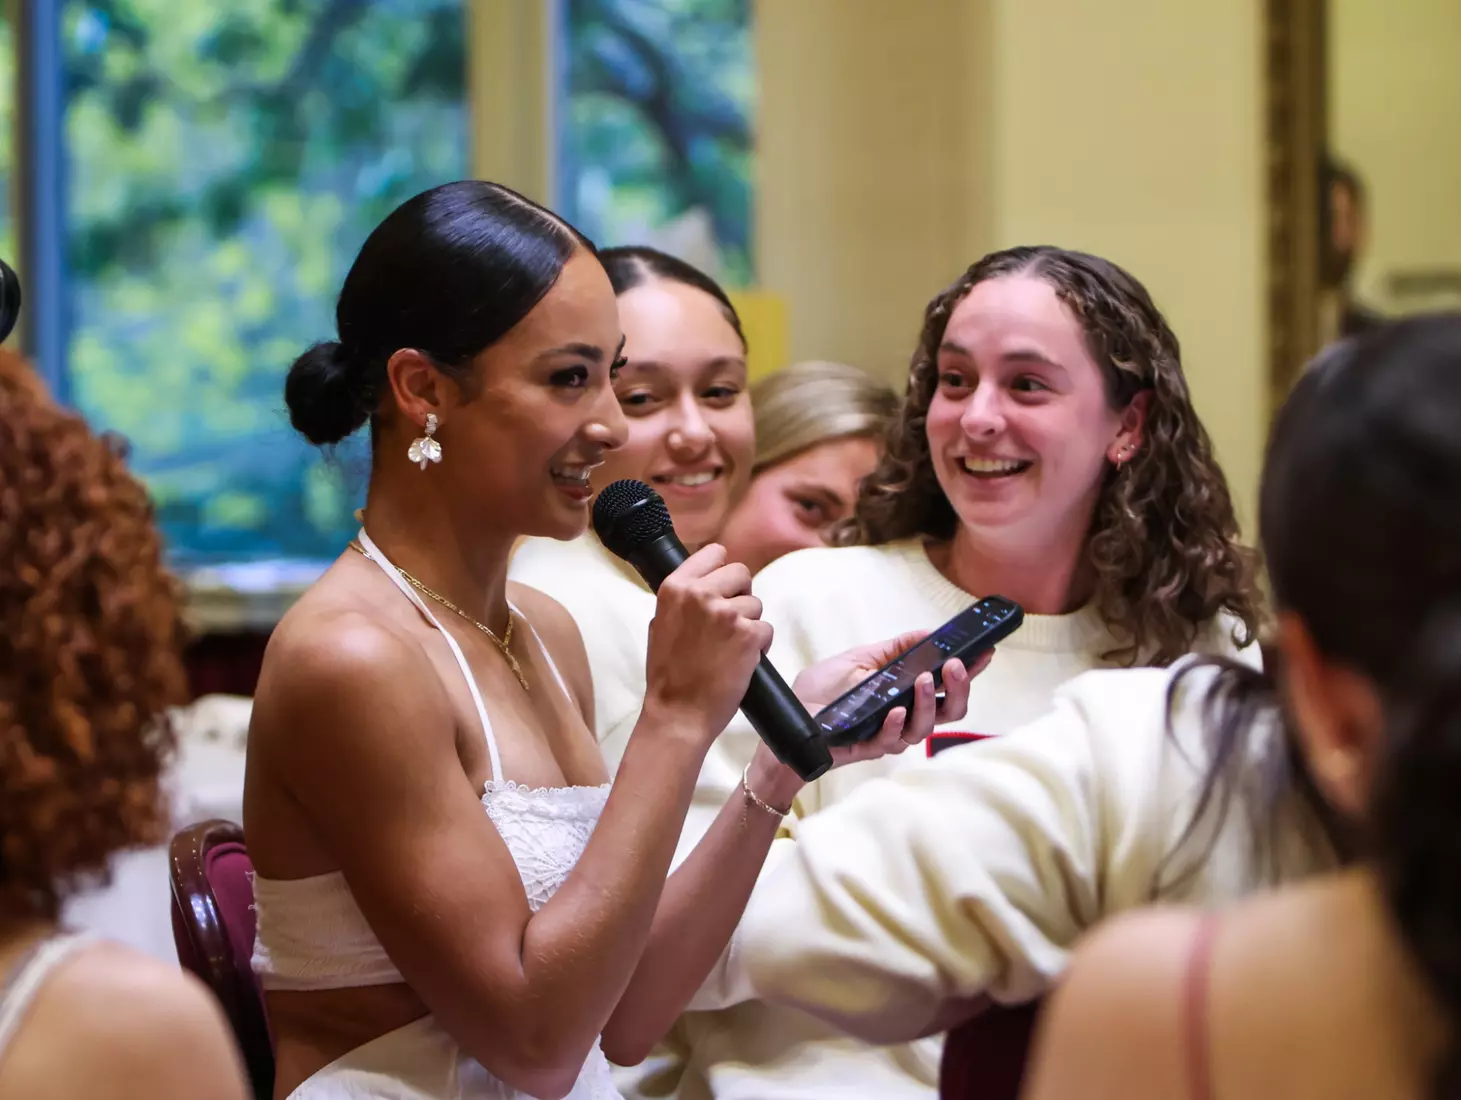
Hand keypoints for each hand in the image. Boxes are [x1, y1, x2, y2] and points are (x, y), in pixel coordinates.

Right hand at [643, 544, 772, 743]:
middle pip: (741, 573)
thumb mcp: (660, 623)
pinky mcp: (749, 635)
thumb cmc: (668, 673)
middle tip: (729, 622)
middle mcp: (701, 594)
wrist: (679, 713)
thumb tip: (704, 583)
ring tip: (730, 648)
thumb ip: (682, 599)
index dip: (722, 571)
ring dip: (749, 624)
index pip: (714, 553)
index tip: (721, 588)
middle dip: (740, 595)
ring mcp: (726, 613)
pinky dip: (759, 645)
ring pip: (756, 604)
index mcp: (676, 587)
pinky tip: (741, 660)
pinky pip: (766, 628)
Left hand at [794, 630, 991, 765]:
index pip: (945, 685)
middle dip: (958, 688)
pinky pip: (891, 741)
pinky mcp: (867, 748)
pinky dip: (896, 724)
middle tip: (955, 667)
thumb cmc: (819, 691)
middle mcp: (903, 715)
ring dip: (928, 702)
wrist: (785, 719)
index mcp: (904, 693)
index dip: (969, 671)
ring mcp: (887, 733)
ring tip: (922, 680)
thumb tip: (928, 633)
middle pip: (949, 711)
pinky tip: (896, 710)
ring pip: (926, 728)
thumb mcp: (857, 659)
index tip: (985, 652)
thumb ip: (894, 649)